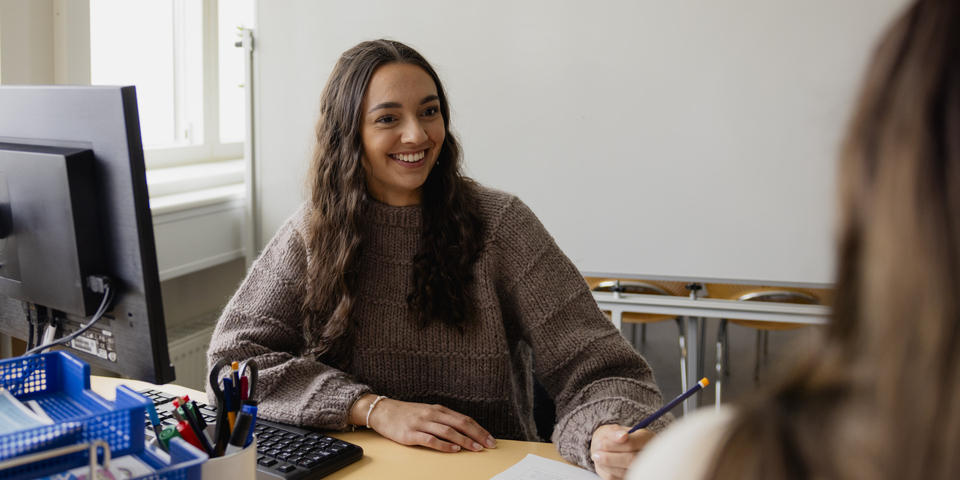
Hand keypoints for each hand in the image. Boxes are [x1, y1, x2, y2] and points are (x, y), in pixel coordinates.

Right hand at [352, 395, 496, 452]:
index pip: (464, 419)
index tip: (490, 439)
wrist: (383, 411)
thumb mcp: (428, 413)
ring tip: (475, 449)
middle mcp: (432, 414)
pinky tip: (453, 449)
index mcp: (439, 410)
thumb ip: (444, 420)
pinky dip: (444, 445)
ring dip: (464, 441)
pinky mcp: (411, 434)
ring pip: (448, 431)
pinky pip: (430, 440)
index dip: (479, 429)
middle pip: (460, 424)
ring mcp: (422, 424)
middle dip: (477, 435)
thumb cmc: (407, 414)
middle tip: (489, 445)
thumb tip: (465, 431)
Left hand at [590, 424, 654, 479]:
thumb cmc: (611, 438)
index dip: (614, 445)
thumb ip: (614, 431)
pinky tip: (604, 464)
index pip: (632, 444)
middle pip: (631, 460)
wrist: (608, 449)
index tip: (600, 443)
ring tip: (598, 457)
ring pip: (624, 472)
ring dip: (607, 465)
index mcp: (645, 437)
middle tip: (596, 454)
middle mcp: (648, 454)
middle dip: (609, 458)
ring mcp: (643, 468)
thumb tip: (622, 436)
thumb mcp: (610, 430)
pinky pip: (618, 479)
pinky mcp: (634, 477)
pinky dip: (607, 472)